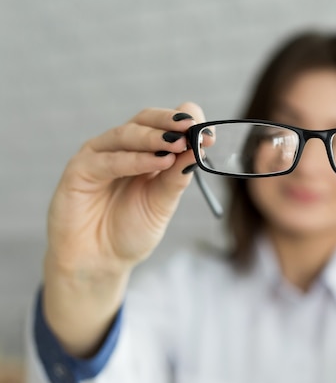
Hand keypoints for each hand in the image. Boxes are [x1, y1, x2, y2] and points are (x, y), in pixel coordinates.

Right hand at [45, 103, 203, 279]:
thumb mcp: (162, 203)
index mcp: (145, 152)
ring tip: (178, 143)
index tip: (209, 134)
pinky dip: (136, 159)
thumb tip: (200, 147)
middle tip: (193, 127)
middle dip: (171, 122)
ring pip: (127, 135)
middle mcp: (122, 149)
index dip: (186, 123)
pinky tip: (159, 161)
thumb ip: (177, 175)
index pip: (165, 125)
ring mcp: (99, 156)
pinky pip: (109, 160)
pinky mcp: (79, 169)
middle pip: (145, 120)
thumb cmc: (130, 231)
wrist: (99, 262)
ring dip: (155, 137)